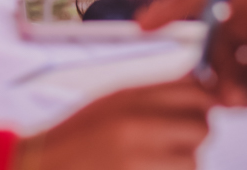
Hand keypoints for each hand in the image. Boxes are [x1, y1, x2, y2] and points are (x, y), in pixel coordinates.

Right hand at [12, 79, 212, 169]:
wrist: (43, 165)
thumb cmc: (76, 135)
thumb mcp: (111, 101)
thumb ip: (152, 94)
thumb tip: (197, 84)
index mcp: (129, 100)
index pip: (194, 91)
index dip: (203, 99)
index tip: (199, 106)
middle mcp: (136, 129)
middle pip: (201, 127)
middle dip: (195, 133)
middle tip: (180, 137)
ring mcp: (138, 163)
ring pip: (193, 161)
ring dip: (183, 160)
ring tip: (158, 159)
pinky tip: (149, 168)